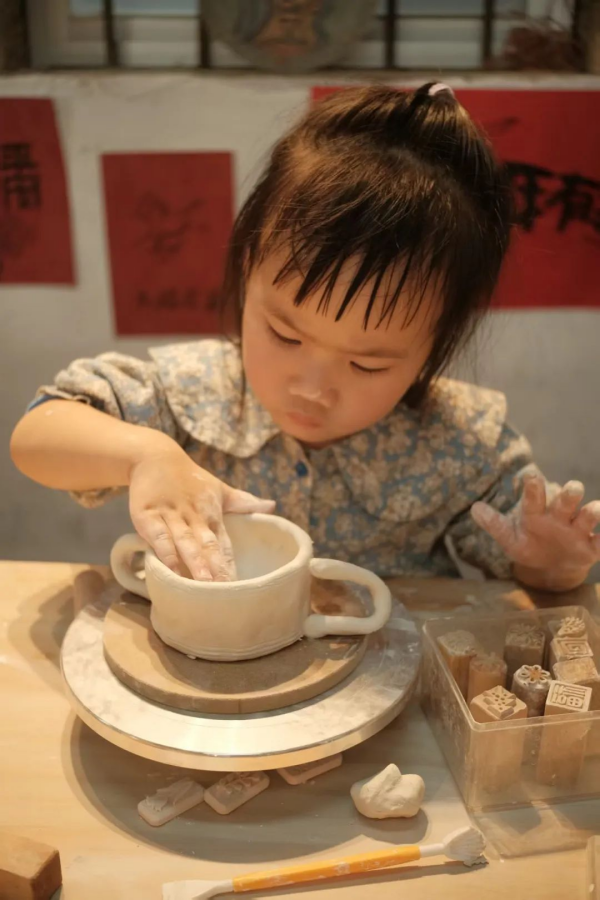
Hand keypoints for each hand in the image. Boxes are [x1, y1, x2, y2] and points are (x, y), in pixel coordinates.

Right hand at [128, 441, 274, 581]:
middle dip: (216, 566)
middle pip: (206, 544)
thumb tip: (272, 506)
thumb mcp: (218, 488)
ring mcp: (170, 514)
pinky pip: (157, 534)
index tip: (238, 584)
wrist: (155, 457)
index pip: (224, 542)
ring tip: (203, 583)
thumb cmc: (190, 479)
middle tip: (224, 589)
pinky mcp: (146, 514)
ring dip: (194, 561)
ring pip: (184, 541)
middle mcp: (193, 515)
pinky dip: (164, 551)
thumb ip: (243, 502)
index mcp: (212, 512)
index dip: (229, 563)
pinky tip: (170, 568)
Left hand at [471, 475, 599, 587]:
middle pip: (566, 500)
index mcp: (537, 513)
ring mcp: (578, 530)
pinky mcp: (592, 547)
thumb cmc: (528, 546)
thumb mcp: (509, 539)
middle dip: (569, 494)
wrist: (549, 568)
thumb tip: (474, 509)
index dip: (533, 488)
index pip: (534, 498)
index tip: (531, 477)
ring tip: (594, 510)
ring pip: (588, 516)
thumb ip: (494, 524)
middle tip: (571, 488)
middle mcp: (560, 516)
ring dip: (593, 512)